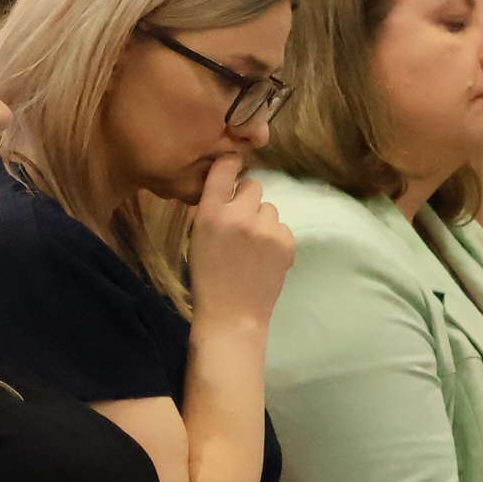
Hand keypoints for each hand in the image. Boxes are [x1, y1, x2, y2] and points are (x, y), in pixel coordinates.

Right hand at [186, 153, 292, 326]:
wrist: (231, 316)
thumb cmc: (207, 279)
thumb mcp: (198, 237)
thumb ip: (213, 209)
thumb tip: (231, 186)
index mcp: (210, 212)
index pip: (225, 168)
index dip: (230, 165)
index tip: (233, 168)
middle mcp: (239, 214)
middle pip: (254, 186)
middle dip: (248, 201)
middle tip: (241, 225)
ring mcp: (265, 229)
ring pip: (270, 208)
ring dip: (263, 221)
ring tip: (252, 248)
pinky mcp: (285, 243)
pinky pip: (283, 227)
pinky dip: (276, 239)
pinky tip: (264, 259)